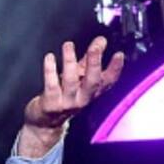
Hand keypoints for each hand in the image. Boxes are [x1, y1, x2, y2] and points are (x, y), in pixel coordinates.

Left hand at [17, 36, 124, 157]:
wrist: (45, 123)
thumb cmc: (63, 96)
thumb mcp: (78, 78)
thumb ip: (88, 59)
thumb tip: (101, 41)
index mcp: (91, 92)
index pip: (108, 81)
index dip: (115, 69)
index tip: (118, 55)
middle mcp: (82, 99)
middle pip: (92, 81)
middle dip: (94, 63)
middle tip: (95, 47)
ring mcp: (67, 103)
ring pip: (71, 82)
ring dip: (70, 61)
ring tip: (68, 45)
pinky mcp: (51, 105)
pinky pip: (51, 85)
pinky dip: (50, 70)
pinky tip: (50, 57)